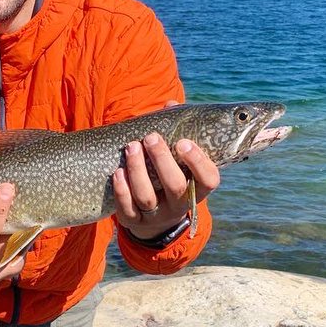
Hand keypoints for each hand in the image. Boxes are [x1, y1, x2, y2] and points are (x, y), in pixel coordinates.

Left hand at [112, 110, 220, 240]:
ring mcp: (157, 215)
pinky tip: (118, 172)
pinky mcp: (135, 222)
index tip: (183, 142)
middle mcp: (179, 204)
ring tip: (131, 147)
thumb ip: (176, 132)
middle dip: (162, 160)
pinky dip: (122, 191)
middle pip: (175, 186)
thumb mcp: (178, 160)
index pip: (208, 180)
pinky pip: (127, 211)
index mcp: (196, 187)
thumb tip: (170, 104)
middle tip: (151, 137)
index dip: (198, 162)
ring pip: (147, 197)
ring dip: (137, 171)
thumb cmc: (169, 175)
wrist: (156, 219)